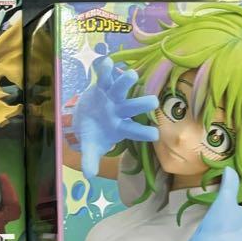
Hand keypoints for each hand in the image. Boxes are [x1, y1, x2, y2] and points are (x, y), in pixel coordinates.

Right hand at [71, 56, 158, 180]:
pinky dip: (105, 70)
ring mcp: (112, 97)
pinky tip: (106, 62)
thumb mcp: (91, 146)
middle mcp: (120, 110)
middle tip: (153, 102)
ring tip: (131, 74)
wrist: (86, 116)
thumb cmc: (94, 133)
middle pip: (133, 107)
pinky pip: (104, 77)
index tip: (155, 136)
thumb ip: (91, 159)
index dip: (144, 133)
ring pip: (121, 88)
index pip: (135, 131)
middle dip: (142, 104)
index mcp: (120, 127)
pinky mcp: (102, 86)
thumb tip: (89, 177)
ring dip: (125, 82)